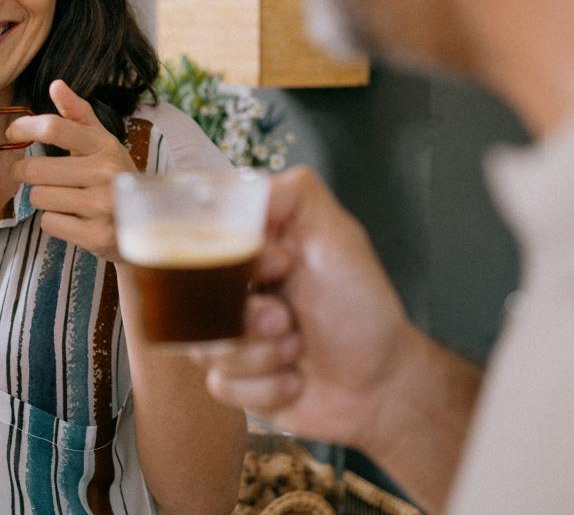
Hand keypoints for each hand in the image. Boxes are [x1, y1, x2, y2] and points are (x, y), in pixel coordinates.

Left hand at [6, 80, 136, 260]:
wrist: (144, 223)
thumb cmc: (115, 177)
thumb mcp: (102, 143)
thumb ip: (78, 114)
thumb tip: (56, 85)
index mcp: (105, 145)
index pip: (55, 128)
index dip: (25, 128)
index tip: (13, 133)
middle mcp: (105, 173)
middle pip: (35, 168)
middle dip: (26, 172)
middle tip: (32, 174)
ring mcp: (102, 206)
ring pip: (38, 197)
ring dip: (43, 198)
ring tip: (64, 198)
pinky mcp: (96, 235)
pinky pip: (49, 222)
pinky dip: (54, 221)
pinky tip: (74, 218)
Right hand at [189, 167, 452, 451]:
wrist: (381, 384)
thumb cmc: (362, 306)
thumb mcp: (336, 236)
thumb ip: (295, 194)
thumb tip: (238, 187)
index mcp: (250, 248)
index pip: (199, 240)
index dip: (231, 258)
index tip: (279, 264)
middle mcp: (233, 289)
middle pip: (191, 299)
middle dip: (247, 317)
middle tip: (286, 319)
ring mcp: (230, 335)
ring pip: (202, 346)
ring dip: (261, 354)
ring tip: (298, 349)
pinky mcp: (234, 380)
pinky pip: (220, 385)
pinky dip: (266, 387)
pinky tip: (295, 379)